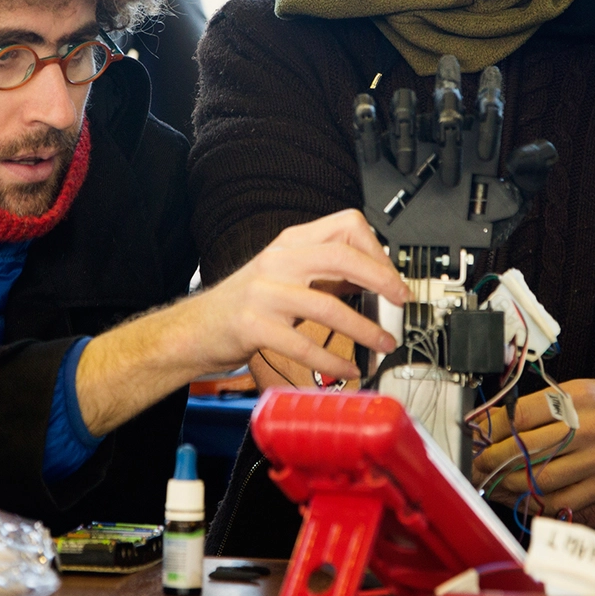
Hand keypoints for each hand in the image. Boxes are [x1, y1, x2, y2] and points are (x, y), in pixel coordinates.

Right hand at [188, 209, 402, 379]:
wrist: (194, 329)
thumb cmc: (243, 304)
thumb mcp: (283, 275)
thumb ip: (323, 273)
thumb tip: (373, 280)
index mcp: (290, 244)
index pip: (345, 226)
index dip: (376, 249)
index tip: (391, 276)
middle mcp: (278, 262)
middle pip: (342, 257)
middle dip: (381, 280)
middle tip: (400, 302)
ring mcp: (264, 293)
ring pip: (328, 305)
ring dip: (365, 329)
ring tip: (383, 344)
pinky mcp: (254, 327)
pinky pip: (303, 344)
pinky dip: (333, 361)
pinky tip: (348, 369)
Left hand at [471, 380, 594, 528]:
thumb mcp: (577, 391)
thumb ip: (539, 405)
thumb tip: (496, 419)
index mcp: (577, 399)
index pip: (523, 414)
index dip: (494, 428)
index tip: (479, 435)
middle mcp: (587, 430)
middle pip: (528, 448)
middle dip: (495, 459)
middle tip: (478, 463)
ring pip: (542, 478)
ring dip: (510, 484)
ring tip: (493, 481)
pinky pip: (564, 500)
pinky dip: (537, 502)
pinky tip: (521, 497)